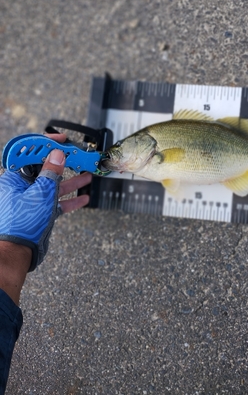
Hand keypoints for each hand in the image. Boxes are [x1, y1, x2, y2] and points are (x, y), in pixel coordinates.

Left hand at [0, 134, 91, 272]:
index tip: (61, 141)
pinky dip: (69, 200)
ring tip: (87, 176)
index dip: (45, 144)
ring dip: (71, 181)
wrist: (16, 253)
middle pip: (44, 169)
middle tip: (78, 158)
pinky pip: (55, 202)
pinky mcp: (38, 213)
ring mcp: (30, 200)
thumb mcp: (41, 192)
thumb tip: (57, 155)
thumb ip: (51, 172)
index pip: (29, 153)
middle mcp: (21, 187)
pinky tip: (82, 198)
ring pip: (52, 186)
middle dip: (63, 163)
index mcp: (14, 177)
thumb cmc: (21, 223)